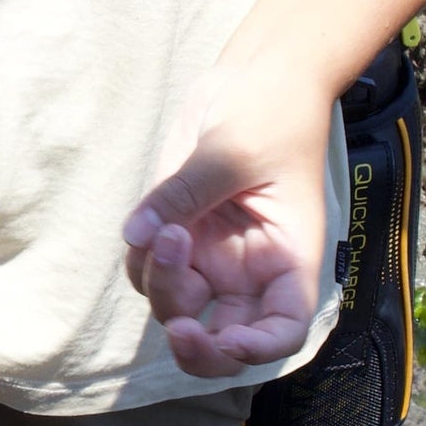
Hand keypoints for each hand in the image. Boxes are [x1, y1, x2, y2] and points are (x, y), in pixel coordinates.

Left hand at [123, 72, 332, 380]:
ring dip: (160, 280)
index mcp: (288, 259)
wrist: (256, 76)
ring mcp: (213, 255)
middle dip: (194, 342)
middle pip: (222, 338)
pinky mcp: (182, 234)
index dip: (258, 350)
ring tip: (164, 223)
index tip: (228, 340)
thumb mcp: (234, 151)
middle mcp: (251, 269)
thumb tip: (137, 234)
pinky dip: (140, 256)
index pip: (283, 329)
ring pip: (175, 304)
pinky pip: (149, 268)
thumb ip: (185, 195)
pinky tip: (149, 219)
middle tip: (177, 326)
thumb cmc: (271, 111)